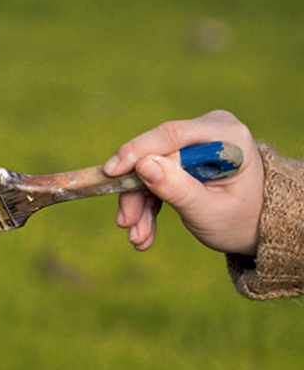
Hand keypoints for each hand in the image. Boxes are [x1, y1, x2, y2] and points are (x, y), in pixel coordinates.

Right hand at [103, 110, 263, 254]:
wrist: (259, 228)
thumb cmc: (242, 220)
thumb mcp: (208, 211)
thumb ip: (177, 188)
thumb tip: (142, 166)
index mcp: (226, 136)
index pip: (172, 135)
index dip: (137, 152)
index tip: (111, 172)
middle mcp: (208, 131)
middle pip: (155, 156)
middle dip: (136, 192)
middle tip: (126, 224)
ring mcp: (195, 143)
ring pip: (150, 169)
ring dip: (139, 205)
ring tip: (138, 238)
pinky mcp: (183, 157)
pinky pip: (155, 177)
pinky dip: (147, 205)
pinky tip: (144, 233)